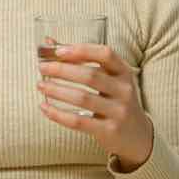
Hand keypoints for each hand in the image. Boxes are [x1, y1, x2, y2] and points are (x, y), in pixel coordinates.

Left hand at [36, 37, 153, 170]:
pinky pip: (79, 122)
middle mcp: (124, 90)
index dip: (82, 50)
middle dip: (62, 70)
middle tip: (42, 67)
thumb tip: (48, 42)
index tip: (58, 51)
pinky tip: (44, 107)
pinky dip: (58, 114)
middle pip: (90, 76)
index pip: (105, 54)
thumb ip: (81, 60)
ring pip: (82, 98)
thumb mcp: (108, 78)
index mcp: (124, 72)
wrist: (138, 136)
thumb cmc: (115, 99)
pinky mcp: (109, 131)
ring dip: (57, 90)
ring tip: (40, 85)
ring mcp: (119, 111)